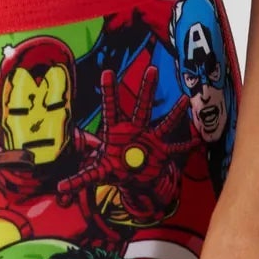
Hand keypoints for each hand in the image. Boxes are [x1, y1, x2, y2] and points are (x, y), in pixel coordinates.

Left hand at [57, 67, 194, 219]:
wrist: (132, 179)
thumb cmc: (113, 169)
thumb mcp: (96, 174)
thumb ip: (79, 179)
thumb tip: (59, 189)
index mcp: (116, 131)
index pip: (111, 107)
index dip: (109, 91)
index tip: (107, 72)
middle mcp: (135, 130)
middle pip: (141, 107)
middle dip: (147, 89)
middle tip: (152, 69)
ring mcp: (150, 139)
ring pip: (163, 122)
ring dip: (174, 113)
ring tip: (185, 99)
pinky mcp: (162, 151)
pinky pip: (176, 148)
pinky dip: (187, 146)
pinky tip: (199, 139)